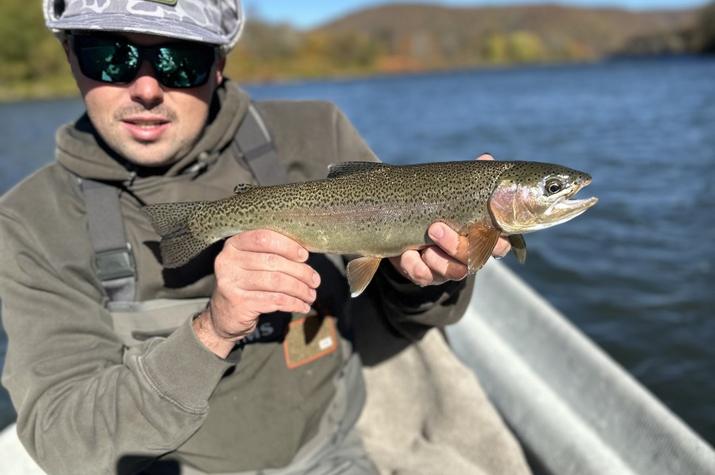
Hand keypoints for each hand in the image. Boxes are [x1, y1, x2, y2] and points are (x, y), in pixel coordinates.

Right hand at [193, 230, 320, 357]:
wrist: (224, 316)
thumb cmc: (246, 284)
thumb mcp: (251, 264)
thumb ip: (271, 254)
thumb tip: (305, 255)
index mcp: (233, 245)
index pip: (263, 238)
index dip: (287, 245)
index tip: (304, 256)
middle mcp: (228, 262)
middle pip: (273, 262)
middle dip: (300, 272)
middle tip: (315, 281)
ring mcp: (231, 283)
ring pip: (277, 282)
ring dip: (300, 289)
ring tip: (311, 295)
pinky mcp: (239, 303)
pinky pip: (275, 300)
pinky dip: (294, 303)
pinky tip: (302, 306)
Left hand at [388, 153, 510, 286]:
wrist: (398, 219)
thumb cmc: (436, 203)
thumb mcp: (452, 190)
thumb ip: (470, 178)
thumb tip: (486, 158)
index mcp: (482, 235)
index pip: (501, 245)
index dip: (496, 242)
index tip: (482, 227)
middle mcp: (469, 255)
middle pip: (474, 259)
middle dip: (456, 245)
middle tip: (435, 227)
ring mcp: (448, 267)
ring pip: (454, 272)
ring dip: (438, 259)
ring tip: (422, 243)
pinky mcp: (425, 275)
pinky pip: (425, 278)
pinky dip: (415, 267)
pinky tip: (406, 254)